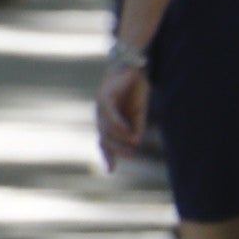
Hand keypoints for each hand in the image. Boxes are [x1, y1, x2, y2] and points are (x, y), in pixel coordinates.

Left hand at [93, 54, 149, 168]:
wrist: (132, 67)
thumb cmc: (133, 91)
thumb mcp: (138, 114)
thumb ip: (135, 128)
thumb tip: (134, 143)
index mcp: (108, 121)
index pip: (104, 142)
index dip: (107, 156)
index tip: (110, 171)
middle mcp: (101, 116)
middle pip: (104, 138)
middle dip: (116, 149)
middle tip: (129, 156)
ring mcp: (101, 106)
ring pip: (107, 128)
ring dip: (120, 138)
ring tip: (133, 144)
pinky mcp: (105, 96)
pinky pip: (109, 113)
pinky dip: (117, 123)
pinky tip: (126, 130)